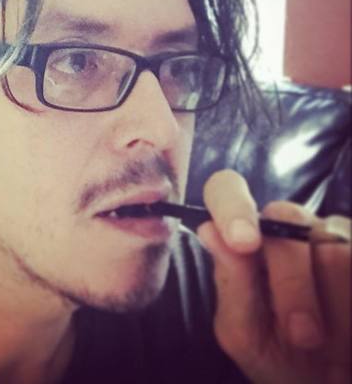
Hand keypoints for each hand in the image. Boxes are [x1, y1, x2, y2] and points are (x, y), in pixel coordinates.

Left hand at [197, 169, 350, 383]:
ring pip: (335, 248)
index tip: (243, 242)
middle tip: (302, 336)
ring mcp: (334, 233)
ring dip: (335, 310)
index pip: (226, 189)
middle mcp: (288, 225)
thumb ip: (231, 282)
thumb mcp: (245, 332)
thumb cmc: (281, 358)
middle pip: (287, 217)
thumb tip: (210, 230)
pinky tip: (350, 336)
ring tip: (333, 343)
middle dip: (293, 285)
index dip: (232, 205)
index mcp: (246, 238)